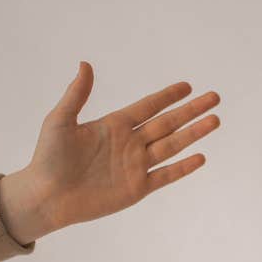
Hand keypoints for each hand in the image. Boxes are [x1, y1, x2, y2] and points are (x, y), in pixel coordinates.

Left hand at [0, 62, 220, 242]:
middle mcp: (130, 143)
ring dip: (194, 133)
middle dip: (191, 111)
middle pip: (168, 123)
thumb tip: (85, 65)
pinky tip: (200, 157)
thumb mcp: (59, 120)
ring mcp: (136, 166)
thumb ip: (76, 95)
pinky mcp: (137, 188)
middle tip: (213, 98)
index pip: (148, 106)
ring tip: (215, 120)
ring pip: (172, 146)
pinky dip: (183, 167)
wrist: (46, 196)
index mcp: (114, 125)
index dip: (168, 96)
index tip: (187, 86)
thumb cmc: (48, 158)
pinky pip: (166, 176)